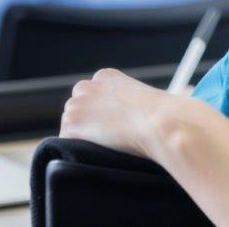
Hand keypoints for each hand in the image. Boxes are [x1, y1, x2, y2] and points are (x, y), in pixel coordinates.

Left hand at [59, 69, 186, 157]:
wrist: (160, 122)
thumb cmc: (164, 113)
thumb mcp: (146, 99)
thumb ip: (131, 103)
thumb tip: (135, 117)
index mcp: (106, 76)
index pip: (91, 96)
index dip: (100, 113)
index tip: (112, 125)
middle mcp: (88, 85)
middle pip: (77, 108)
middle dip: (88, 122)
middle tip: (108, 138)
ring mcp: (77, 103)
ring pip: (71, 124)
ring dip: (83, 136)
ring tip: (106, 145)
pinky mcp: (72, 122)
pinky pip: (65, 141)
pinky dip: (77, 149)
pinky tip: (97, 151)